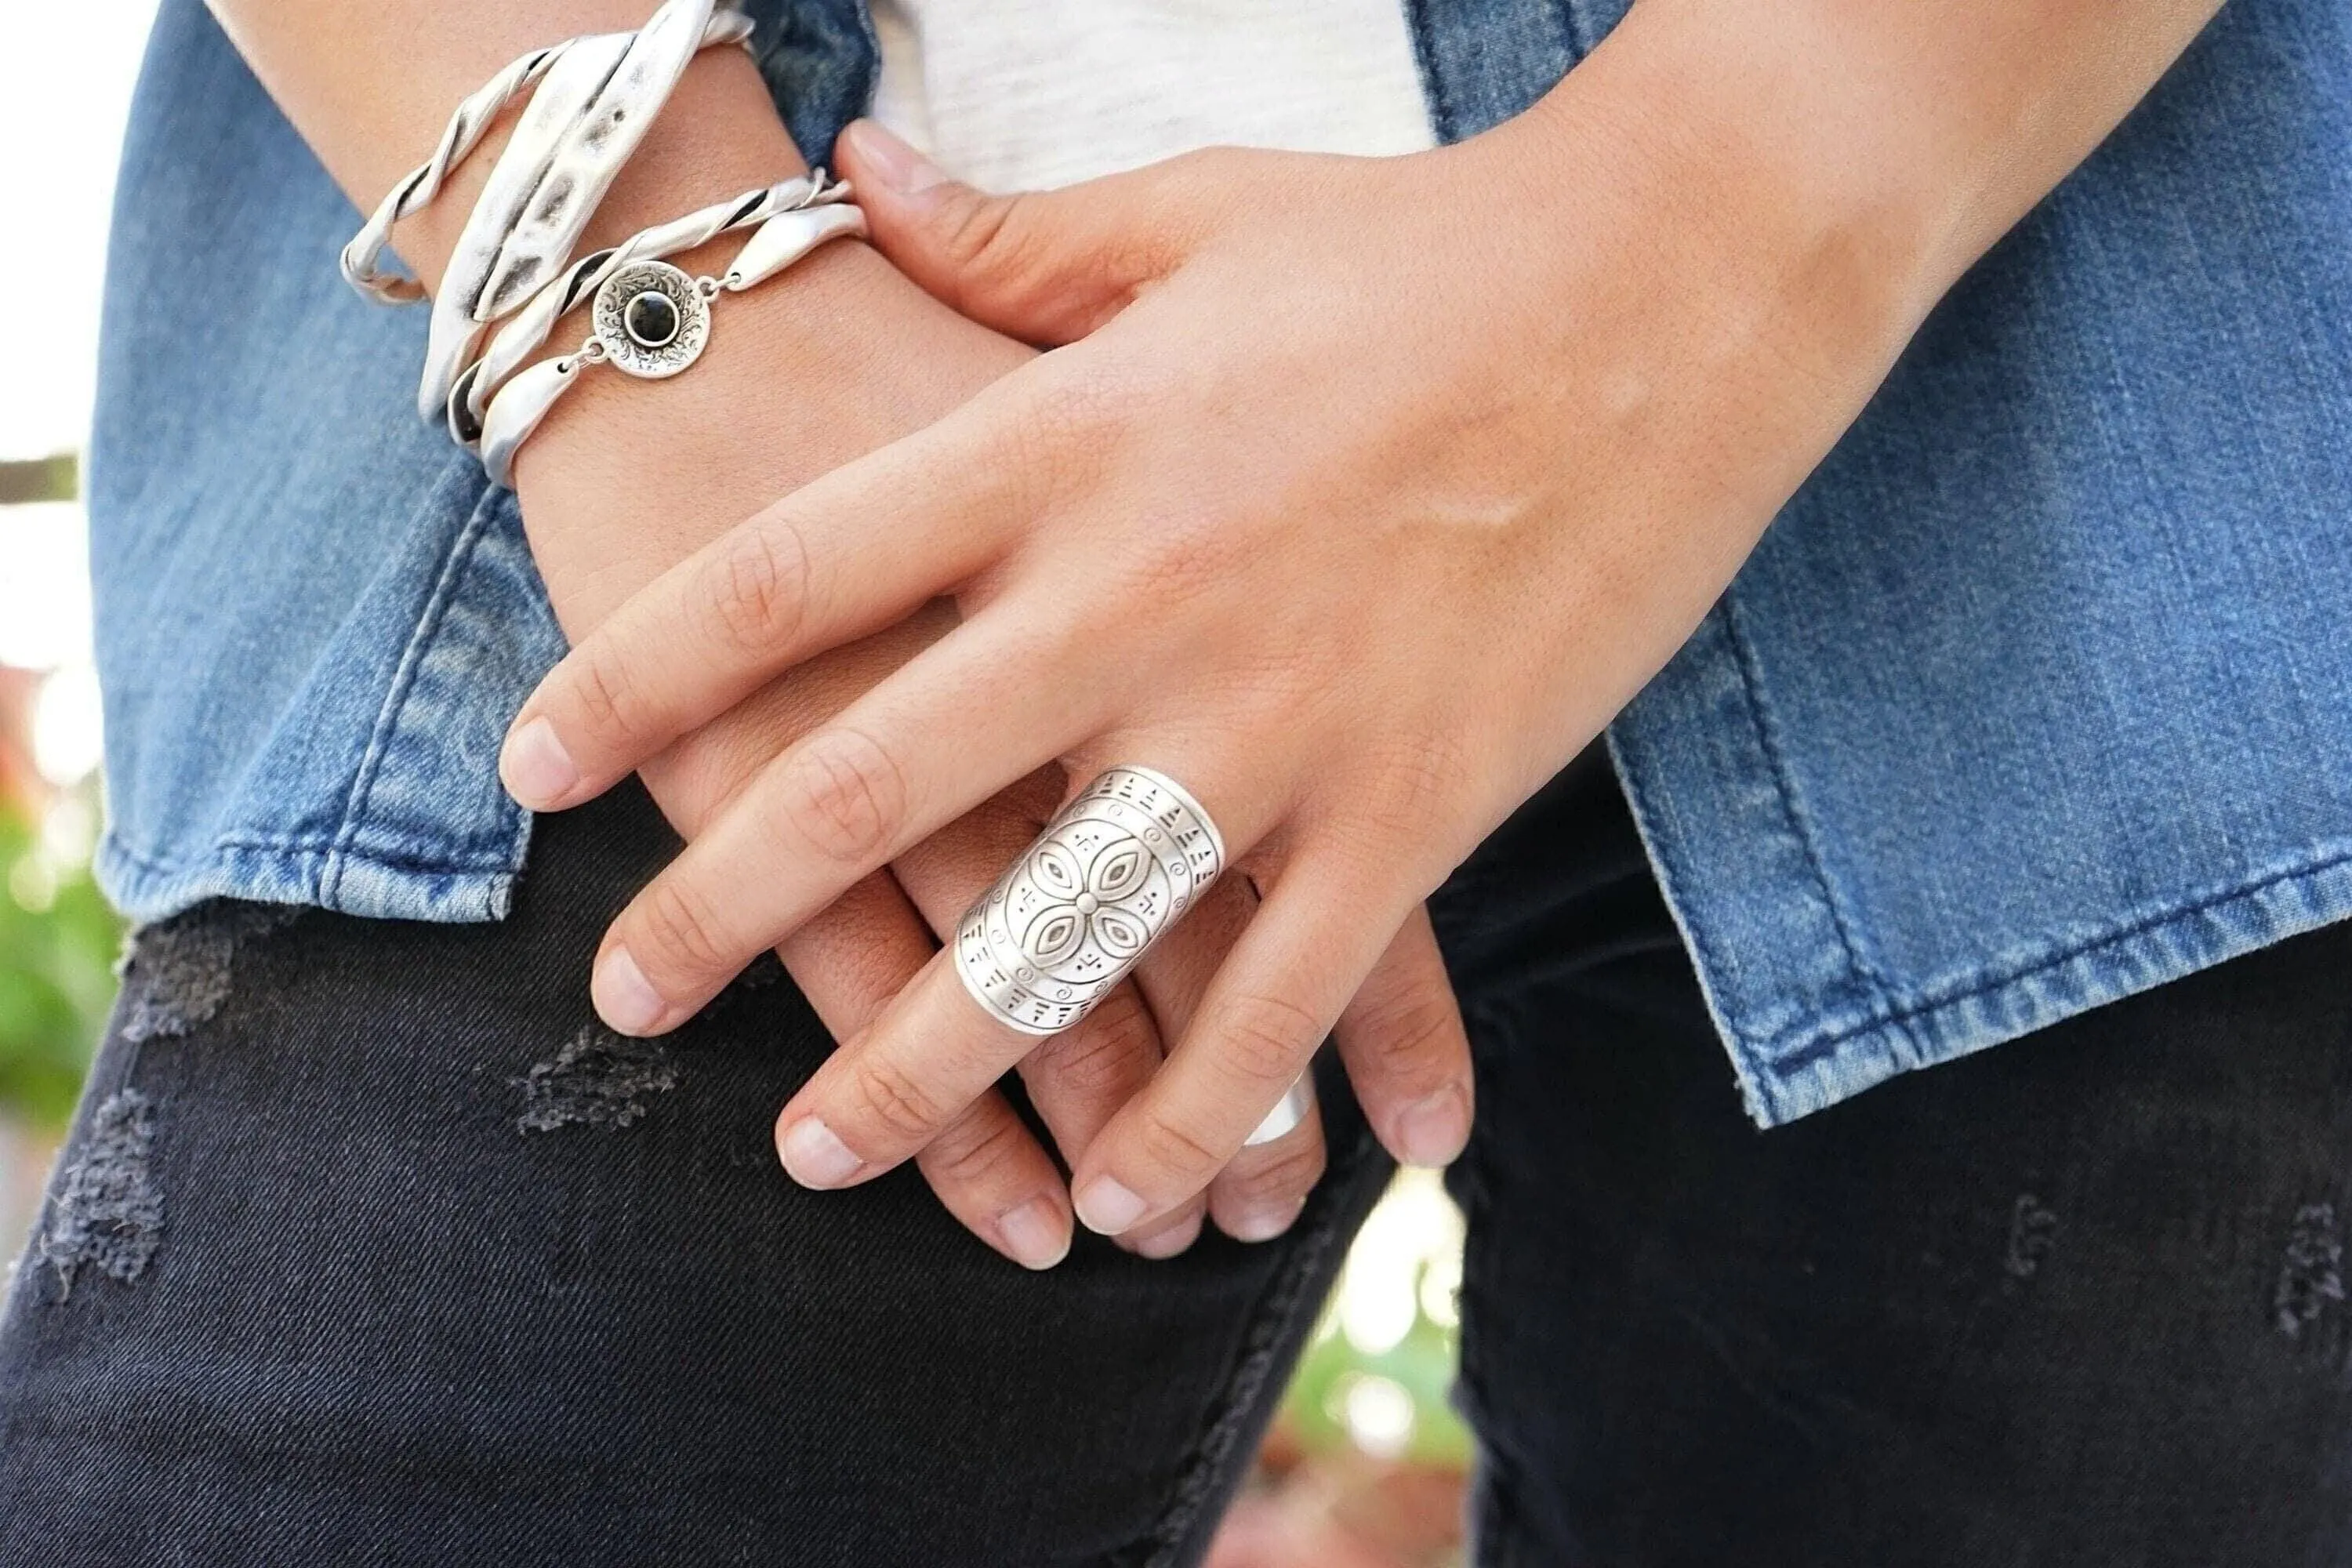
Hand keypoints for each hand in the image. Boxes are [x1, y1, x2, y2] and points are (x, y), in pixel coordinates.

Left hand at [502, 33, 1932, 1236]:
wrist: (1678, 289)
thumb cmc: (1425, 248)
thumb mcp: (1194, 215)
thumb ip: (1006, 237)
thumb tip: (851, 171)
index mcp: (1064, 445)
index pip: (794, 577)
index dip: (640, 674)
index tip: (539, 763)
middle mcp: (1140, 597)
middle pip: (879, 782)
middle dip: (726, 908)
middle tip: (625, 1000)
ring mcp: (1280, 721)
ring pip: (1060, 936)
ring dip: (929, 1067)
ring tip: (821, 1151)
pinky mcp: (1417, 807)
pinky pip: (1280, 996)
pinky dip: (1198, 1110)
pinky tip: (1127, 1196)